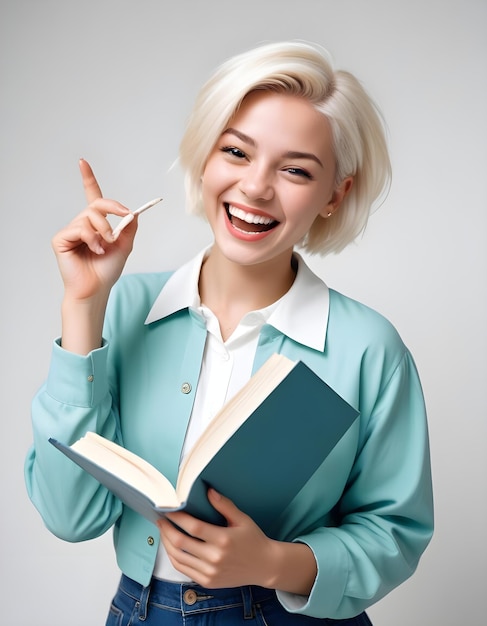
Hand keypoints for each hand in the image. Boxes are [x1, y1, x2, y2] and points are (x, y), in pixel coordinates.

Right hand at [52, 159, 136, 300]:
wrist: (96, 288)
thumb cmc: (107, 270)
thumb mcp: (125, 245)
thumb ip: (129, 227)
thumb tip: (134, 212)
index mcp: (95, 224)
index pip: (92, 196)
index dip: (87, 179)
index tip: (82, 162)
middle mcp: (81, 224)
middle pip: (97, 205)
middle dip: (112, 212)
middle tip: (117, 230)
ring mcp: (70, 231)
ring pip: (90, 216)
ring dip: (103, 231)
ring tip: (103, 247)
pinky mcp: (61, 239)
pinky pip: (79, 228)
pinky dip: (91, 238)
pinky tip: (94, 250)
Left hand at [158, 489, 277, 588]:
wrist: (264, 566)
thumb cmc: (253, 540)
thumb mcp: (242, 520)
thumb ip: (224, 505)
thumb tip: (208, 490)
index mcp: (223, 540)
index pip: (193, 527)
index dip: (177, 517)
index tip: (168, 509)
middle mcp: (215, 558)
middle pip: (181, 543)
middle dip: (166, 529)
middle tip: (160, 519)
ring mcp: (210, 572)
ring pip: (178, 557)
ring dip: (167, 543)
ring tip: (163, 531)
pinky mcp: (208, 581)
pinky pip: (184, 569)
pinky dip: (174, 557)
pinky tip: (172, 547)